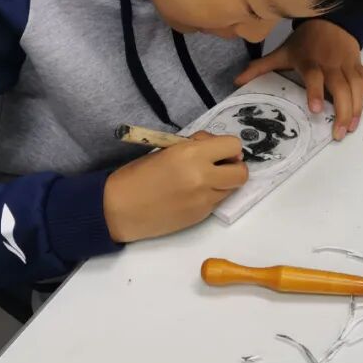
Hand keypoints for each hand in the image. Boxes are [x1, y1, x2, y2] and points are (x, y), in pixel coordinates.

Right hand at [103, 132, 247, 241]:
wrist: (119, 209)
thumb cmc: (138, 174)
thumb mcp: (167, 150)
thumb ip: (195, 146)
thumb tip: (216, 146)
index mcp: (191, 154)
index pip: (233, 145)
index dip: (228, 148)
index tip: (219, 151)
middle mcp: (203, 177)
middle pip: (242, 173)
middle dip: (234, 167)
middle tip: (219, 166)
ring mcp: (204, 199)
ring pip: (233, 189)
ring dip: (224, 182)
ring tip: (203, 180)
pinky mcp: (202, 216)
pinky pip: (219, 201)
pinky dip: (212, 195)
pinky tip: (192, 194)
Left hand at [234, 20, 362, 139]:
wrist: (330, 20)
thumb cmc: (304, 42)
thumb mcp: (282, 53)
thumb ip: (261, 68)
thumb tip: (237, 81)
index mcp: (310, 60)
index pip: (314, 76)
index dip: (316, 92)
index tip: (316, 110)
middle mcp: (330, 62)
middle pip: (341, 87)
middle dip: (342, 111)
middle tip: (338, 133)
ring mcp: (347, 63)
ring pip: (357, 87)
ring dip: (356, 108)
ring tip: (350, 128)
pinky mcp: (358, 63)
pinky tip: (358, 110)